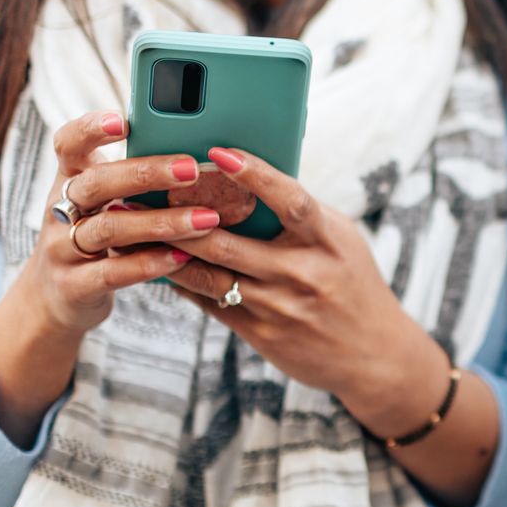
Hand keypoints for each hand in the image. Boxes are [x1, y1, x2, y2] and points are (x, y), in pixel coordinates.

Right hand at [0, 111, 215, 444]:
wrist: (57, 297)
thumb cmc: (101, 235)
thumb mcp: (108, 203)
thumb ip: (140, 179)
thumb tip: (208, 150)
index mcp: (71, 180)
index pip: (69, 144)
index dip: (90, 129)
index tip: (123, 119)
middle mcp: (60, 210)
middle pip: (96, 183)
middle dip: (146, 173)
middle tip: (193, 167)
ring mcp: (62, 249)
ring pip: (109, 229)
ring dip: (161, 222)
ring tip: (207, 218)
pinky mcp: (73, 286)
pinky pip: (112, 273)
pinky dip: (148, 263)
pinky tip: (183, 256)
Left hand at [165, 148, 448, 423]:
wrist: (375, 354)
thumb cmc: (354, 284)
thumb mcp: (342, 242)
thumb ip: (302, 215)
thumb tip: (253, 177)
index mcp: (329, 242)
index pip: (290, 201)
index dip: (254, 174)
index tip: (218, 152)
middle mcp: (304, 273)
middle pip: (228, 241)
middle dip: (178, 217)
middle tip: (139, 193)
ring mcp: (280, 306)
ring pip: (208, 274)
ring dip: (166, 251)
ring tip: (131, 229)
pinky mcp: (261, 333)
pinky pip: (209, 302)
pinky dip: (181, 281)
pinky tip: (157, 264)